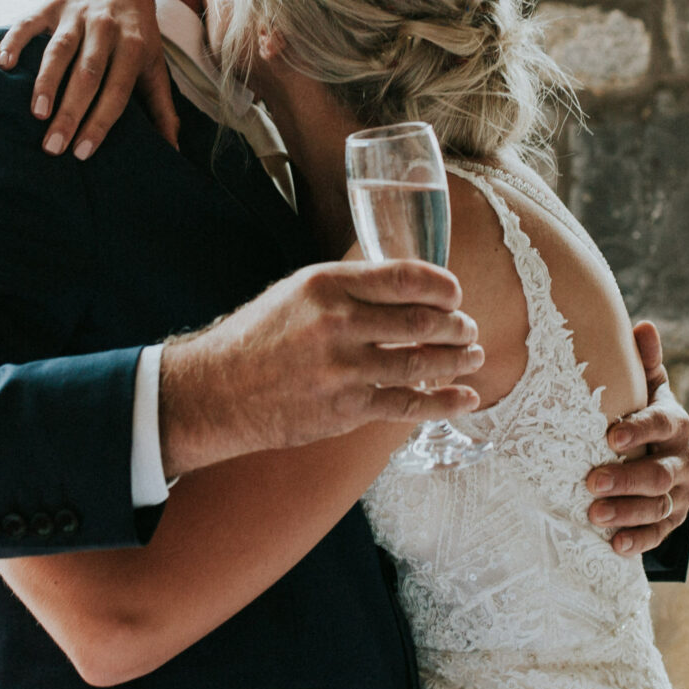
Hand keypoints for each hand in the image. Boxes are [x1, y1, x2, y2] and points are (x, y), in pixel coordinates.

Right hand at [0, 0, 175, 157]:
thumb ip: (162, 109)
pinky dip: (15, 41)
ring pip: (59, 50)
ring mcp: (77, 14)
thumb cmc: (137, 36)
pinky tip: (4, 64)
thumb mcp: (154, 67)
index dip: (100, 122)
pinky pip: (30, 22)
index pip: (117, 90)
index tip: (82, 152)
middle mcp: (106, 27)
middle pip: (87, 73)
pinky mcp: (52, 3)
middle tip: (53, 146)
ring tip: (37, 113)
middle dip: (71, 112)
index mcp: (133, 46)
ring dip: (46, 82)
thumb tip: (172, 151)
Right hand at [158, 261, 484, 477]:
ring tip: (472, 356)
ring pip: (422, 364)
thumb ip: (350, 287)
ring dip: (458, 360)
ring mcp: (342, 369)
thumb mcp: (299, 291)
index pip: (407, 278)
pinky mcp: (344, 410)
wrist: (217, 391)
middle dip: (457, 326)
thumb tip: (408, 286)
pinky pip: (408, 405)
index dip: (444, 287)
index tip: (454, 294)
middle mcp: (338, 323)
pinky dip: (445, 402)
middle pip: (423, 322)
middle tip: (467, 328)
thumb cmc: (260, 336)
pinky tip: (466, 398)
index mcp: (328, 284)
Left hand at [585, 322, 688, 556]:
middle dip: (626, 479)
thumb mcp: (649, 390)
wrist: (670, 456)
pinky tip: (615, 545)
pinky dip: (639, 540)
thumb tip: (642, 325)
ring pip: (659, 506)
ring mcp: (681, 492)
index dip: (639, 430)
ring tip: (594, 516)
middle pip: (659, 473)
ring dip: (627, 513)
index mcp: (676, 424)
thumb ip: (645, 363)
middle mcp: (684, 459)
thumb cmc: (648, 415)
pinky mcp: (674, 519)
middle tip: (591, 482)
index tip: (610, 436)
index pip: (662, 424)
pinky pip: (659, 533)